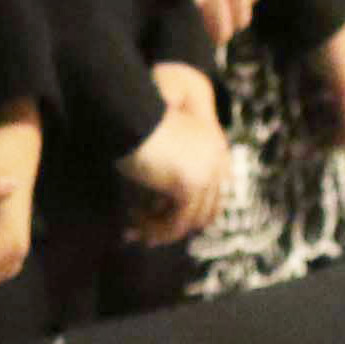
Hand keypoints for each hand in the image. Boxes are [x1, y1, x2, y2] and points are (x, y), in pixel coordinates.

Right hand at [120, 63, 230, 246]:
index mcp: (215, 146)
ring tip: (134, 231)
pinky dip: (155, 229)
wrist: (127, 108)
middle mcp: (217, 160)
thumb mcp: (158, 144)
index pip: (212, 193)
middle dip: (176, 224)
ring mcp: (206, 174)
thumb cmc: (132, 118)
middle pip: (205, 211)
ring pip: (189, 220)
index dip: (188, 212)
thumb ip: (168, 169)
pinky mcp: (189, 185)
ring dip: (161, 229)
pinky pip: (175, 222)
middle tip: (147, 235)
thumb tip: (159, 205)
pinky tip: (132, 227)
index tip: (159, 220)